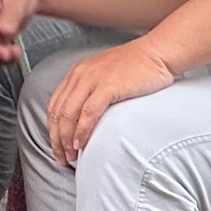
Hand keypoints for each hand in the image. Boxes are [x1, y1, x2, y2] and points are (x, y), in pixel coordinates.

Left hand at [45, 41, 177, 165]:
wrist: (157, 53)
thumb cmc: (137, 68)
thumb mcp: (105, 76)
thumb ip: (92, 92)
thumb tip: (84, 119)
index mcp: (77, 73)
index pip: (55, 105)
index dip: (52, 129)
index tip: (57, 147)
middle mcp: (80, 75)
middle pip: (58, 112)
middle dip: (57, 139)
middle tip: (61, 157)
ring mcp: (92, 80)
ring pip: (69, 114)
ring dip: (66, 139)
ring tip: (70, 156)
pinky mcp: (108, 86)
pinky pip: (88, 113)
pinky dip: (82, 131)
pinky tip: (81, 143)